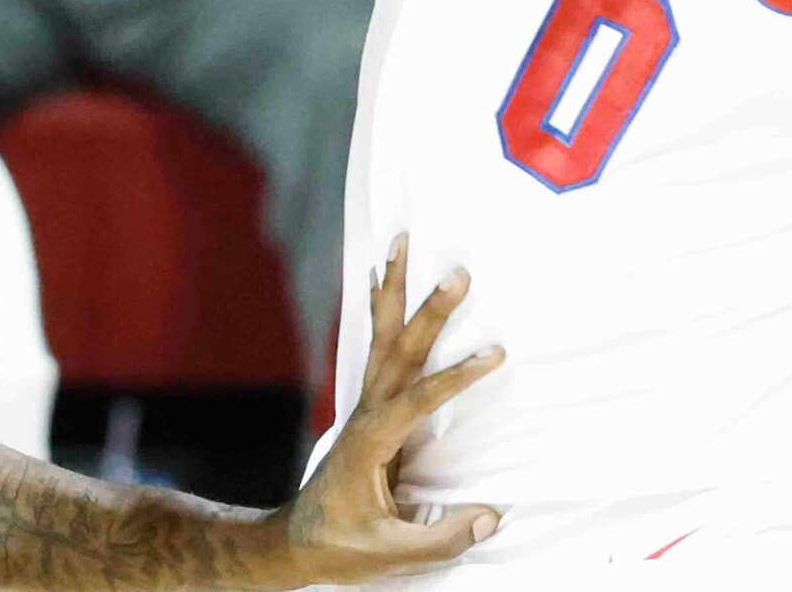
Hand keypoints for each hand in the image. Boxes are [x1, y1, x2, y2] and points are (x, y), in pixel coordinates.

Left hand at [282, 237, 504, 582]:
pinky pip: (376, 346)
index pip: (421, 399)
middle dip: (430, 311)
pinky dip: (378, 306)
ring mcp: (365, 404)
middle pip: (399, 351)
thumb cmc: (342, 545)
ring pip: (382, 337)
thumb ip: (441, 538)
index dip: (457, 376)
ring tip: (401, 240)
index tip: (494, 352)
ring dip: (393, 288)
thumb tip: (492, 516)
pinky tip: (378, 276)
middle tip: (458, 272)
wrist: (296, 542)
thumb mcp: (390, 551)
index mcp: (372, 441)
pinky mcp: (369, 406)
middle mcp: (367, 413)